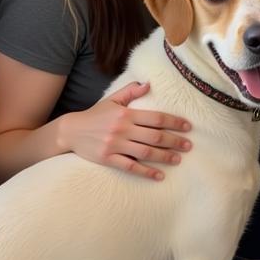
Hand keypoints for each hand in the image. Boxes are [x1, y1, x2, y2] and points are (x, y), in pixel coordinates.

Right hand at [61, 81, 191, 180]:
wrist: (70, 131)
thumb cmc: (95, 115)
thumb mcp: (112, 100)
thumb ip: (130, 92)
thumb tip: (149, 84)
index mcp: (126, 114)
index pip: (156, 118)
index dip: (174, 122)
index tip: (188, 127)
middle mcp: (122, 129)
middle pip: (154, 136)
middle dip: (174, 141)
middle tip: (189, 146)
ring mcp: (114, 145)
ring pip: (145, 152)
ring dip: (164, 156)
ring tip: (178, 159)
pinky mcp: (107, 159)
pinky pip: (130, 166)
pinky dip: (146, 172)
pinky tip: (159, 176)